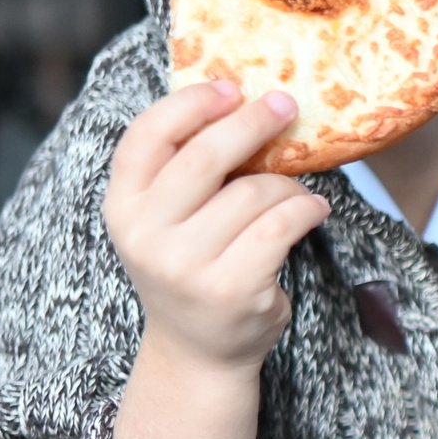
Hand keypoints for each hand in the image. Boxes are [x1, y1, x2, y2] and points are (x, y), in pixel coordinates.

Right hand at [104, 81, 331, 376]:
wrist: (198, 351)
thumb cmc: (192, 266)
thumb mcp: (168, 219)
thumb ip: (184, 170)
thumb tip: (241, 98)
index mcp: (122, 206)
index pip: (148, 136)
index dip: (191, 103)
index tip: (230, 87)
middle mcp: (145, 234)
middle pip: (207, 155)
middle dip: (254, 121)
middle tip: (285, 106)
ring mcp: (186, 265)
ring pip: (255, 191)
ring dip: (288, 184)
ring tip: (297, 193)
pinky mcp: (231, 287)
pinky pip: (282, 225)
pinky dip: (307, 209)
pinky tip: (314, 211)